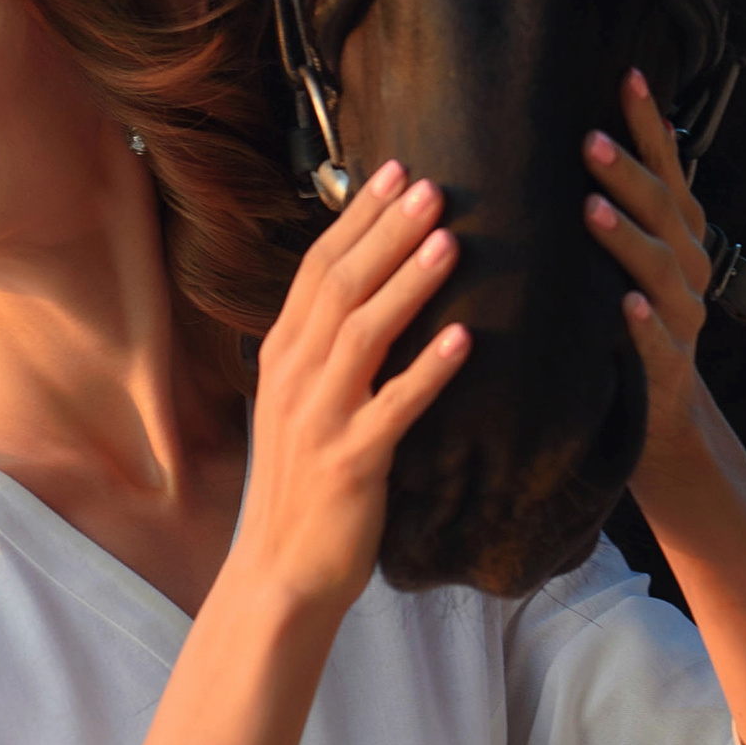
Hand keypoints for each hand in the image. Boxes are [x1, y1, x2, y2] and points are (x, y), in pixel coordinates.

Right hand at [132, 161, 467, 744]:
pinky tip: (464, 340)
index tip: (394, 170)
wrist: (281, 575)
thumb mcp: (305, 406)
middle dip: (386, 231)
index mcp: (283, 358)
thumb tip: (373, 292)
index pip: (317, 268)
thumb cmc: (305, 488)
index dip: (356, 217)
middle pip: (339, 287)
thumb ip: (329, 350)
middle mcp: (293, 378)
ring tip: (451, 241)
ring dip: (407, 284)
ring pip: (362, 335)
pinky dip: (427, 371)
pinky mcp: (350, 464)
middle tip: (433, 184)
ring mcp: (318, 420)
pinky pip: (393, 408)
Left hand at [584, 70, 745, 744]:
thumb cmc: (616, 337)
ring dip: (629, 236)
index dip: (650, 125)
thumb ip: (603, 214)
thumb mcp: (611, 269)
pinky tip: (624, 306)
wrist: (652, 433)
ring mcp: (682, 325)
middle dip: (629, 172)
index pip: (666, 171)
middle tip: (588, 138)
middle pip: (666, 211)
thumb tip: (557, 139)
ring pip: (663, 271)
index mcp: (674, 242)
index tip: (626, 74)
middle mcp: (688, 274)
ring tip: (590, 209)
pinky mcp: (665, 377)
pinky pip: (658, 345)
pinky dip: (644, 324)